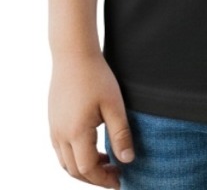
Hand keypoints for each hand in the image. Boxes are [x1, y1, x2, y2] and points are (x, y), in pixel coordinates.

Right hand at [49, 53, 133, 187]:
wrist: (73, 56)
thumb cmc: (97, 77)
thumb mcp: (114, 105)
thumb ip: (120, 133)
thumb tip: (128, 160)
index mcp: (76, 133)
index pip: (87, 169)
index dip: (103, 179)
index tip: (120, 181)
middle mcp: (60, 136)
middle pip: (74, 170)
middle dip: (94, 178)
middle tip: (116, 175)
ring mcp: (54, 130)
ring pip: (65, 163)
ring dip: (84, 169)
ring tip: (107, 163)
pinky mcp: (53, 122)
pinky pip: (61, 150)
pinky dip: (76, 157)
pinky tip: (93, 148)